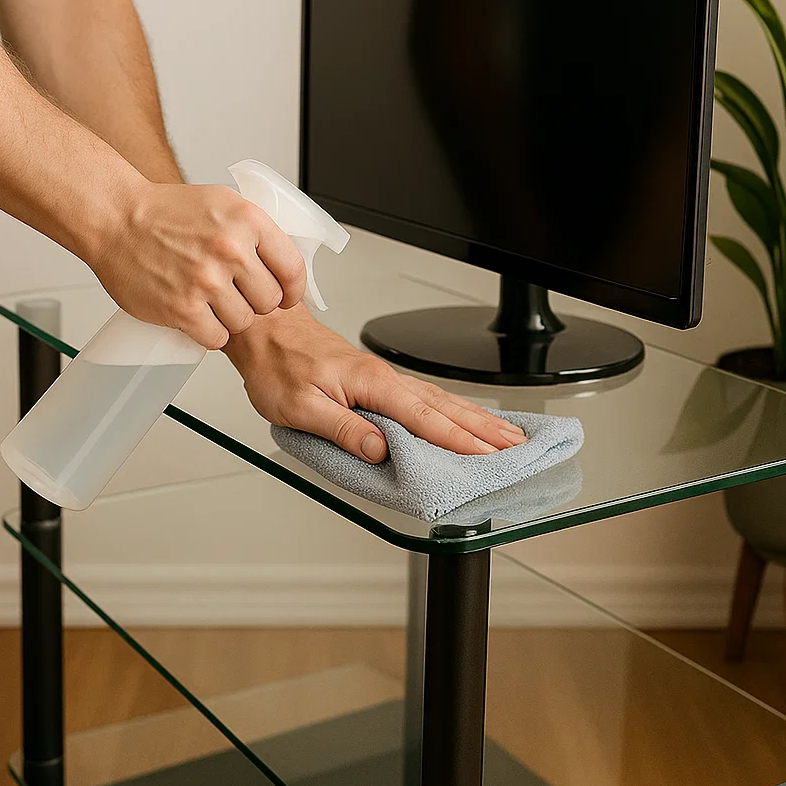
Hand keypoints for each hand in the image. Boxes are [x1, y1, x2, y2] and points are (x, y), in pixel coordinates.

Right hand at [90, 181, 306, 349]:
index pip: (293, 270)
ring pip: (244, 322)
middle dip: (255, 302)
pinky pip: (216, 338)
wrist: (115, 217)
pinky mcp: (182, 308)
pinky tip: (197, 315)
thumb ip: (257, 232)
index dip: (292, 290)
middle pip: (270, 302)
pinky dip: (208, 332)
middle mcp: (230, 249)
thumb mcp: (224, 204)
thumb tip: (285, 266)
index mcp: (248, 220)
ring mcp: (205, 280)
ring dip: (230, 318)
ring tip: (210, 301)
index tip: (286, 297)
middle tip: (234, 293)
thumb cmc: (166, 211)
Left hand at [225, 305, 527, 460]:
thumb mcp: (300, 406)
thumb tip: (380, 449)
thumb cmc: (277, 365)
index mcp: (371, 384)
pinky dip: (451, 409)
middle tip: (518, 446)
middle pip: (445, 407)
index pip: (425, 418)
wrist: (267, 330)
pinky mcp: (376, 380)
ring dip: (475, 418)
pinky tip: (462, 417)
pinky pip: (425, 397)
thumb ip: (343, 429)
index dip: (460, 440)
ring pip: (440, 400)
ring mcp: (383, 378)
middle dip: (484, 428)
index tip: (489, 456)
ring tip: (505, 434)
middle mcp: (384, 378)